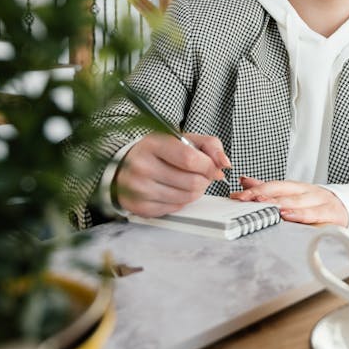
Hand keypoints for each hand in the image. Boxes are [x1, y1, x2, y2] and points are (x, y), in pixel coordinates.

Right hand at [113, 133, 229, 216]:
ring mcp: (139, 189)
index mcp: (153, 144)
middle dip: (205, 180)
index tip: (214, 168)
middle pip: (192, 181)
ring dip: (196, 191)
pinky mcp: (140, 208)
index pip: (190, 159)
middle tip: (202, 175)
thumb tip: (224, 163)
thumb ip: (209, 145)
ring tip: (189, 181)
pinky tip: (175, 190)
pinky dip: (182, 201)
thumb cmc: (158, 152)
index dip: (209, 166)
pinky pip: (176, 208)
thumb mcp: (182, 139)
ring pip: (187, 197)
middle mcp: (142, 167)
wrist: (124, 165)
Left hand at [230, 176, 347, 225]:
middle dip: (263, 195)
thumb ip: (269, 189)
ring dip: (279, 203)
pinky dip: (301, 215)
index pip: (274, 185)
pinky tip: (289, 216)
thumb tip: (245, 181)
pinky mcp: (331, 213)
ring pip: (297, 201)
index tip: (239, 196)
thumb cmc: (317, 204)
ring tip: (265, 205)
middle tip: (247, 199)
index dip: (256, 189)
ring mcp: (319, 201)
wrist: (348, 208)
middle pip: (283, 191)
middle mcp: (307, 191)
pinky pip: (314, 214)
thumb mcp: (293, 194)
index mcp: (297, 187)